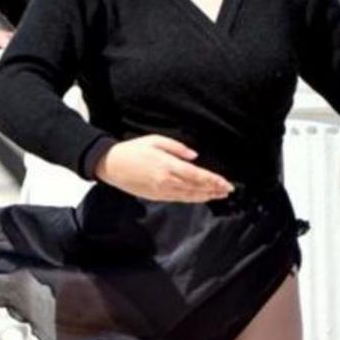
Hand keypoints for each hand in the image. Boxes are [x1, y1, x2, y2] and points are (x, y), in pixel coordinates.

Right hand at [93, 135, 233, 202]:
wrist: (111, 164)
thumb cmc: (133, 150)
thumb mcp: (155, 140)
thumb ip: (177, 148)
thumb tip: (194, 156)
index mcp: (168, 165)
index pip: (197, 175)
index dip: (214, 181)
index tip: (227, 183)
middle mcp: (167, 181)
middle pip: (196, 188)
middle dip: (214, 190)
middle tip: (227, 191)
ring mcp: (161, 190)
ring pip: (189, 196)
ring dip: (205, 196)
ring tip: (217, 195)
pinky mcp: (156, 196)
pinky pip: (178, 198)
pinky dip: (191, 198)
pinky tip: (198, 196)